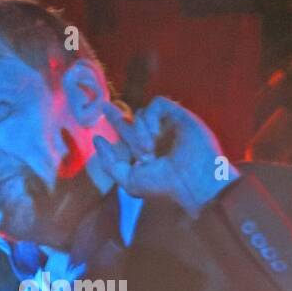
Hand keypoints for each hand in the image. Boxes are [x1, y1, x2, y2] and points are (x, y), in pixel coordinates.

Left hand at [94, 97, 237, 216]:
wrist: (194, 182)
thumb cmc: (164, 186)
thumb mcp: (130, 181)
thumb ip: (110, 163)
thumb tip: (97, 140)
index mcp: (146, 154)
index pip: (126, 136)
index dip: (113, 129)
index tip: (99, 131)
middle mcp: (157, 139)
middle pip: (131, 120)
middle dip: (116, 116)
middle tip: (103, 106)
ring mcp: (168, 127)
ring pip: (141, 114)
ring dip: (139, 131)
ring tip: (148, 150)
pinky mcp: (179, 116)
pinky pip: (157, 104)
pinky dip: (151, 117)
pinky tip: (155, 134)